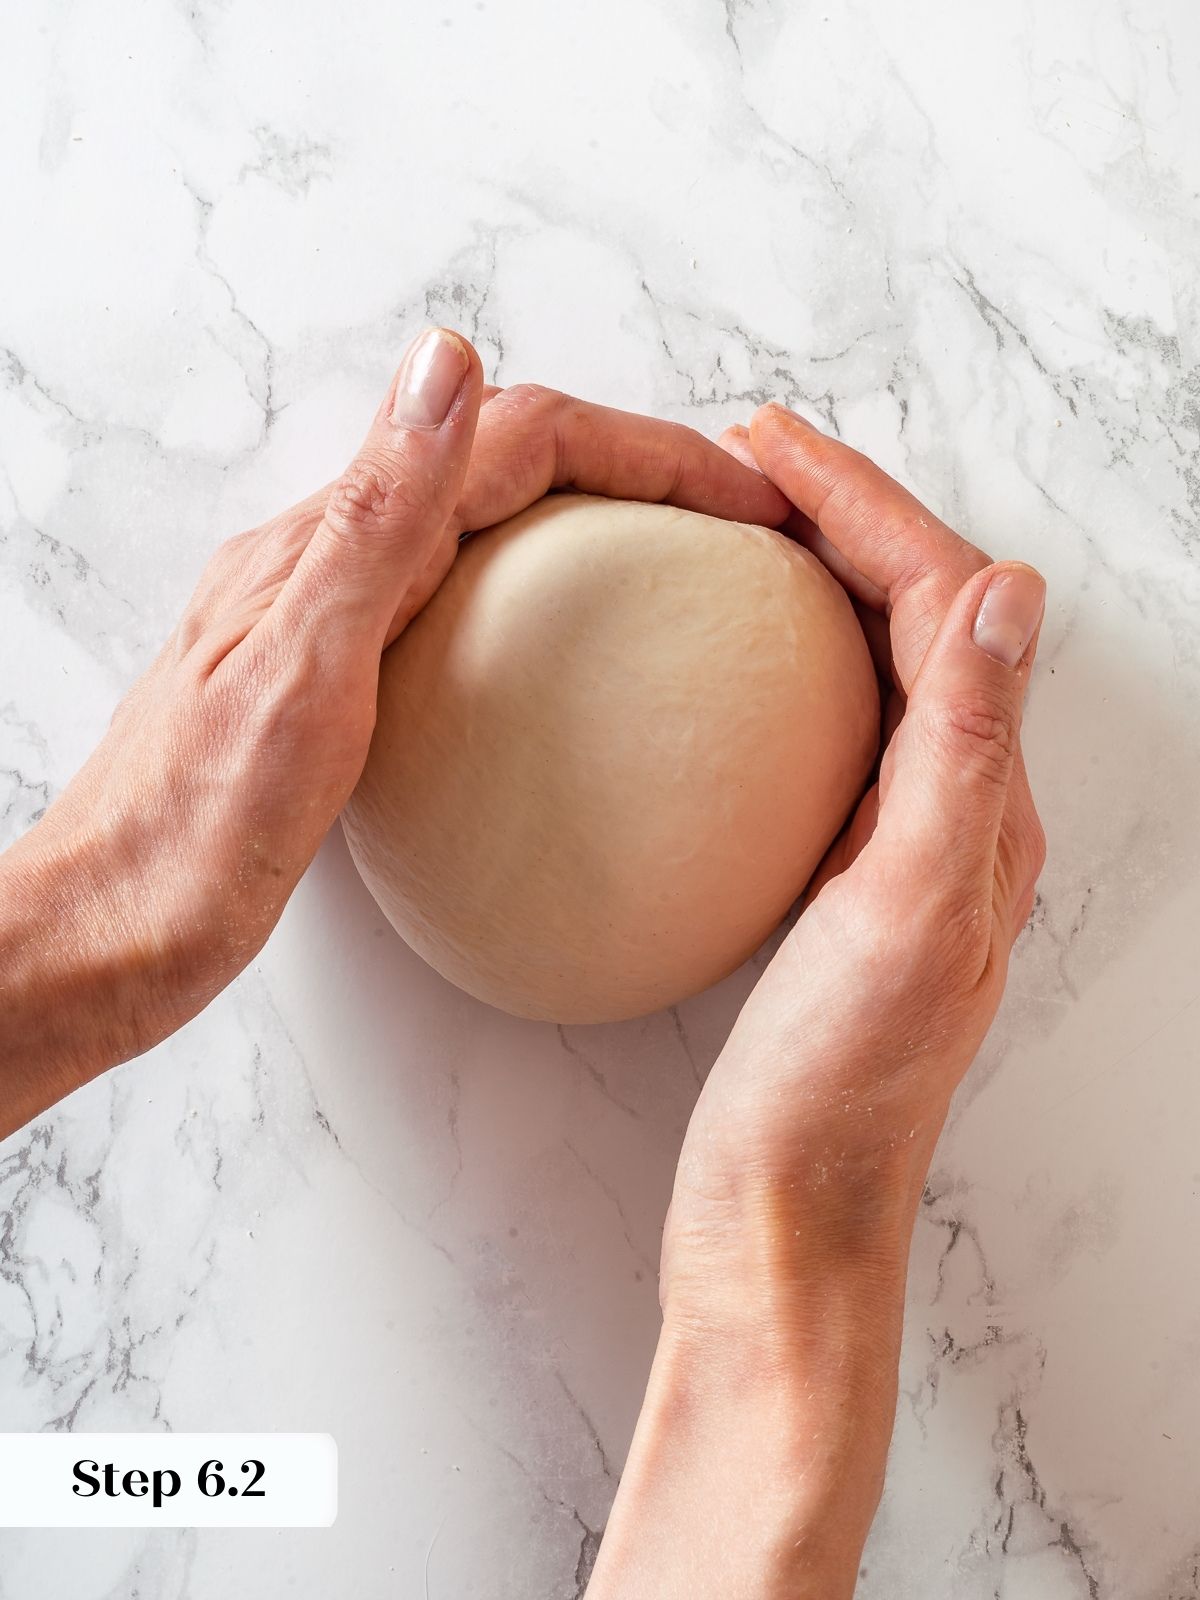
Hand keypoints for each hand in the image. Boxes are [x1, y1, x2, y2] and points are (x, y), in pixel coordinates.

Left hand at [0, 332, 787, 1136]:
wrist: (106, 936)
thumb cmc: (191, 832)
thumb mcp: (297, 671)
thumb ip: (378, 520)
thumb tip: (450, 361)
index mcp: (331, 546)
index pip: (520, 442)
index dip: (648, 450)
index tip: (751, 498)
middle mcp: (329, 564)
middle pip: (510, 467)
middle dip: (639, 470)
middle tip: (742, 523)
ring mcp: (330, 621)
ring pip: (489, 529)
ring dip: (599, 523)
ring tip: (686, 567)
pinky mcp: (335, 685)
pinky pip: (459, 603)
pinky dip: (545, 600)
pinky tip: (572, 661)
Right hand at [589, 406, 1045, 1599]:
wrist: (786, 1215)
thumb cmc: (836, 1088)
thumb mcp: (905, 914)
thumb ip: (961, 753)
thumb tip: (1007, 587)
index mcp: (983, 807)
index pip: (941, 605)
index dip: (864, 505)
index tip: (767, 445)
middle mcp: (958, 816)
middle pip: (916, 619)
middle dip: (843, 520)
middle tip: (745, 463)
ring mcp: (896, 849)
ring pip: (870, 670)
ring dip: (816, 582)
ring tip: (737, 531)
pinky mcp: (837, 886)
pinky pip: (820, 736)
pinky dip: (778, 671)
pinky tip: (712, 676)